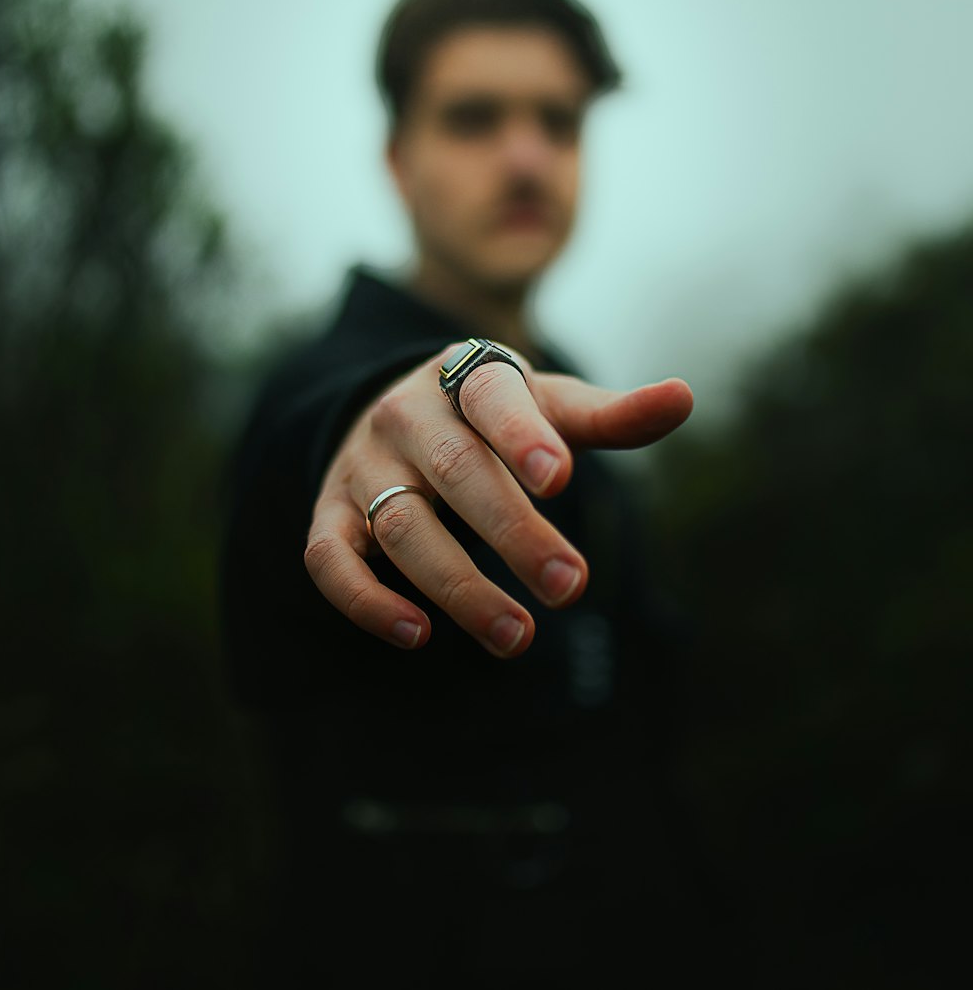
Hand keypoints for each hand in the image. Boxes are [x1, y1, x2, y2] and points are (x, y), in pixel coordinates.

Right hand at [304, 343, 692, 656]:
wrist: (395, 409)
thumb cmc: (492, 416)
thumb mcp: (546, 405)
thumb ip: (609, 415)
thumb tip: (684, 397)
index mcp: (465, 377)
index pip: (492, 398)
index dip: (522, 435)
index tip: (560, 480)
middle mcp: (406, 415)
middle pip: (456, 472)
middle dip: (513, 531)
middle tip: (570, 585)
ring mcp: (363, 465)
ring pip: (402, 525)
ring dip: (458, 586)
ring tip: (517, 636)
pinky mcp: (328, 512)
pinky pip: (328, 557)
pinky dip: (365, 599)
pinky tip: (417, 635)